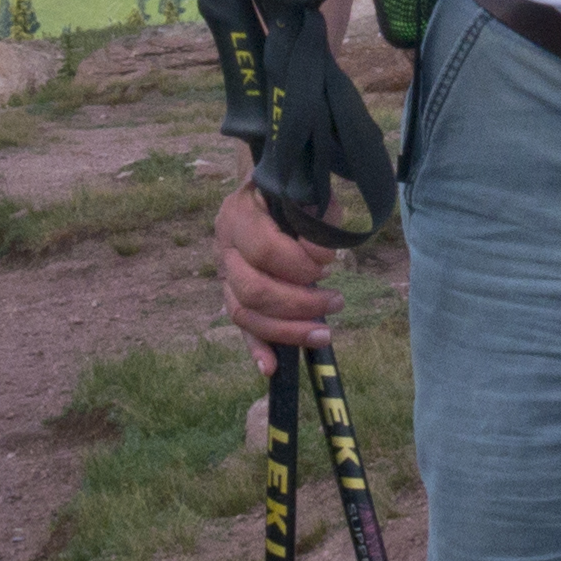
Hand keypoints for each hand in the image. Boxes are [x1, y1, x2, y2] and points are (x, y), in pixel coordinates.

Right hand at [216, 176, 337, 358]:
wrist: (265, 192)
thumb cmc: (291, 193)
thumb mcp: (307, 191)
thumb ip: (318, 216)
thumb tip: (322, 253)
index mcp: (238, 215)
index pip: (264, 250)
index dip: (299, 264)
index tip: (330, 264)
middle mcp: (224, 247)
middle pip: (253, 289)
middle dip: (299, 303)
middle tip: (336, 301)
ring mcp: (225, 276)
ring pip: (245, 313)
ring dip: (286, 329)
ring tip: (324, 334)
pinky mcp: (233, 296)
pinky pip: (242, 327)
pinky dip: (256, 348)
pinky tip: (271, 368)